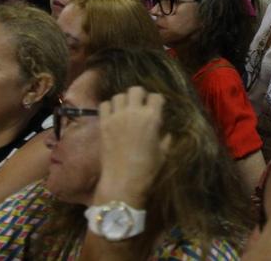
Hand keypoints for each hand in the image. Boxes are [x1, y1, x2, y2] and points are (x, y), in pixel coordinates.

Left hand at [91, 85, 170, 205]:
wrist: (123, 181)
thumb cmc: (147, 169)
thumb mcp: (163, 153)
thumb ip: (166, 139)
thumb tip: (166, 133)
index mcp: (152, 117)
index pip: (156, 96)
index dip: (157, 101)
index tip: (156, 108)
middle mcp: (134, 112)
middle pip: (136, 89)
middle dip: (140, 95)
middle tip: (140, 106)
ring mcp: (117, 116)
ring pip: (119, 95)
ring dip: (124, 100)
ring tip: (125, 110)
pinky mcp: (103, 123)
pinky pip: (105, 105)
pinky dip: (109, 107)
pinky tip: (113, 115)